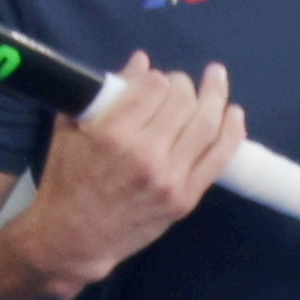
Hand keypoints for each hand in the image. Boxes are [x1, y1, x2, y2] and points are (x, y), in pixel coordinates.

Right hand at [24, 56, 243, 287]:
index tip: (155, 80)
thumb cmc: (66, 181)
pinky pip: (218, 159)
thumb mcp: (71, 130)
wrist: (74, 237)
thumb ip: (105, 93)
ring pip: (206, 125)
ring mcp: (169, 178)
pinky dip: (231, 132)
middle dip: (184, 84)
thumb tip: (141, 61)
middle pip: (183, 102)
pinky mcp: (185, 198)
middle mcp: (145, 154)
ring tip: (217, 81)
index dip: (157, 77)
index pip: (153, 87)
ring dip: (215, 97)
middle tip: (181, 84)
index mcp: (113, 134)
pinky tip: (233, 114)